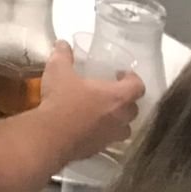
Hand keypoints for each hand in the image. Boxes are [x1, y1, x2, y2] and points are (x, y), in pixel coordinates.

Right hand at [39, 40, 144, 161]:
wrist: (52, 135)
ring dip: (117, 118)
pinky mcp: (100, 148)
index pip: (138, 87)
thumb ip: (63, 55)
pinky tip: (87, 125)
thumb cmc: (62, 99)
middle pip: (134, 108)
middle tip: (109, 91)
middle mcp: (120, 117)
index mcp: (117, 96)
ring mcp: (111, 135)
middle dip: (125, 99)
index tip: (120, 74)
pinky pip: (108, 138)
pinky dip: (103, 131)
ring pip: (124, 126)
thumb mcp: (58, 70)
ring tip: (102, 111)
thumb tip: (63, 43)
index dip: (133, 79)